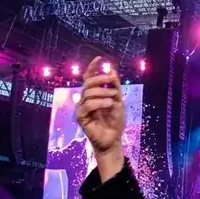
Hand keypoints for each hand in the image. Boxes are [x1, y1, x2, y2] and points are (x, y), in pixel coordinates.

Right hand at [77, 57, 125, 179]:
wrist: (113, 139)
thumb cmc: (115, 122)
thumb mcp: (119, 102)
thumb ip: (115, 87)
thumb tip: (112, 70)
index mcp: (94, 95)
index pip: (89, 78)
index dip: (93, 68)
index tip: (100, 59)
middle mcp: (85, 99)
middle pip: (87, 83)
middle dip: (100, 78)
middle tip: (111, 79)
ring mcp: (82, 108)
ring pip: (87, 93)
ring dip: (103, 92)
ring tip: (114, 97)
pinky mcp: (81, 117)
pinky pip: (86, 105)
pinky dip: (99, 102)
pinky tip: (109, 104)